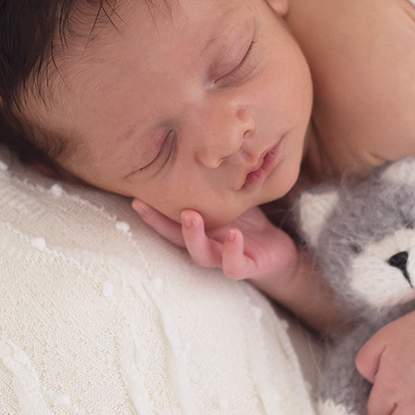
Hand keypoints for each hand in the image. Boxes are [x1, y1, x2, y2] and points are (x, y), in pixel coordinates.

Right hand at [132, 199, 297, 282]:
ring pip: (201, 254)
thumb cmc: (250, 223)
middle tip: (147, 204)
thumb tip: (201, 146)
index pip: (169, 220)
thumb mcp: (232, 200)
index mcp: (200, 228)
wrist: (279, 252)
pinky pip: (234, 266)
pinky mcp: (246, 268)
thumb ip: (217, 184)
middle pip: (176, 238)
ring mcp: (223, 259)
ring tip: (190, 215)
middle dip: (160, 222)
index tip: (135, 196)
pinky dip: (232, 252)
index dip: (151, 212)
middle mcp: (206, 244)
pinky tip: (234, 236)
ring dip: (192, 236)